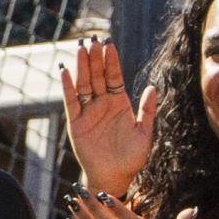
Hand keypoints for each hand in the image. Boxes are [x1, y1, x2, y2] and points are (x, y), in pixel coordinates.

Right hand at [59, 39, 156, 196]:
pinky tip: (66, 73)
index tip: (109, 44)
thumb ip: (147, 111)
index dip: (112, 61)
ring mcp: (89, 112)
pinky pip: (71, 102)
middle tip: (92, 40)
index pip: (114, 77)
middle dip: (95, 59)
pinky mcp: (76, 123)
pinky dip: (68, 88)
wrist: (115, 177)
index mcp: (120, 103)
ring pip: (84, 85)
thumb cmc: (132, 158)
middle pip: (98, 76)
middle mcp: (103, 104)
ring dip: (82, 68)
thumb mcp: (144, 133)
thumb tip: (153, 86)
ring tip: (80, 49)